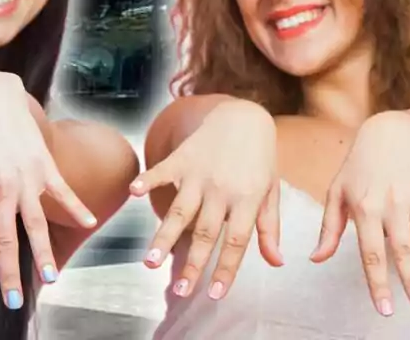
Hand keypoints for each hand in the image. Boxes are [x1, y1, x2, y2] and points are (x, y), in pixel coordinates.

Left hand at [0, 70, 95, 307]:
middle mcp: (2, 190)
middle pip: (6, 242)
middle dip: (9, 275)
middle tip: (13, 301)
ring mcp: (27, 178)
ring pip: (36, 225)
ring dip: (43, 254)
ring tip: (50, 278)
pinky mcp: (46, 164)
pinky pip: (64, 191)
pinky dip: (77, 208)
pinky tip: (90, 223)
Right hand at [131, 99, 282, 300]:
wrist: (243, 116)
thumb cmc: (259, 158)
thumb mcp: (270, 190)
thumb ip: (269, 227)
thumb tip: (276, 262)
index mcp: (247, 198)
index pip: (236, 240)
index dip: (226, 268)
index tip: (214, 294)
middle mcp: (222, 189)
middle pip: (205, 231)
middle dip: (192, 263)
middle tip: (181, 289)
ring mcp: (200, 174)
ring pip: (180, 210)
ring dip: (165, 236)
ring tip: (151, 261)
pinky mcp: (182, 158)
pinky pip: (163, 171)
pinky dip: (148, 179)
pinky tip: (133, 191)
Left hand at [311, 111, 409, 316]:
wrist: (389, 129)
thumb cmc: (359, 166)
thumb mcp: (338, 192)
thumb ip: (330, 228)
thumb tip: (316, 260)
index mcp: (366, 208)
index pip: (372, 253)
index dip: (378, 283)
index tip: (385, 310)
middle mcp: (392, 202)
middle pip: (402, 247)